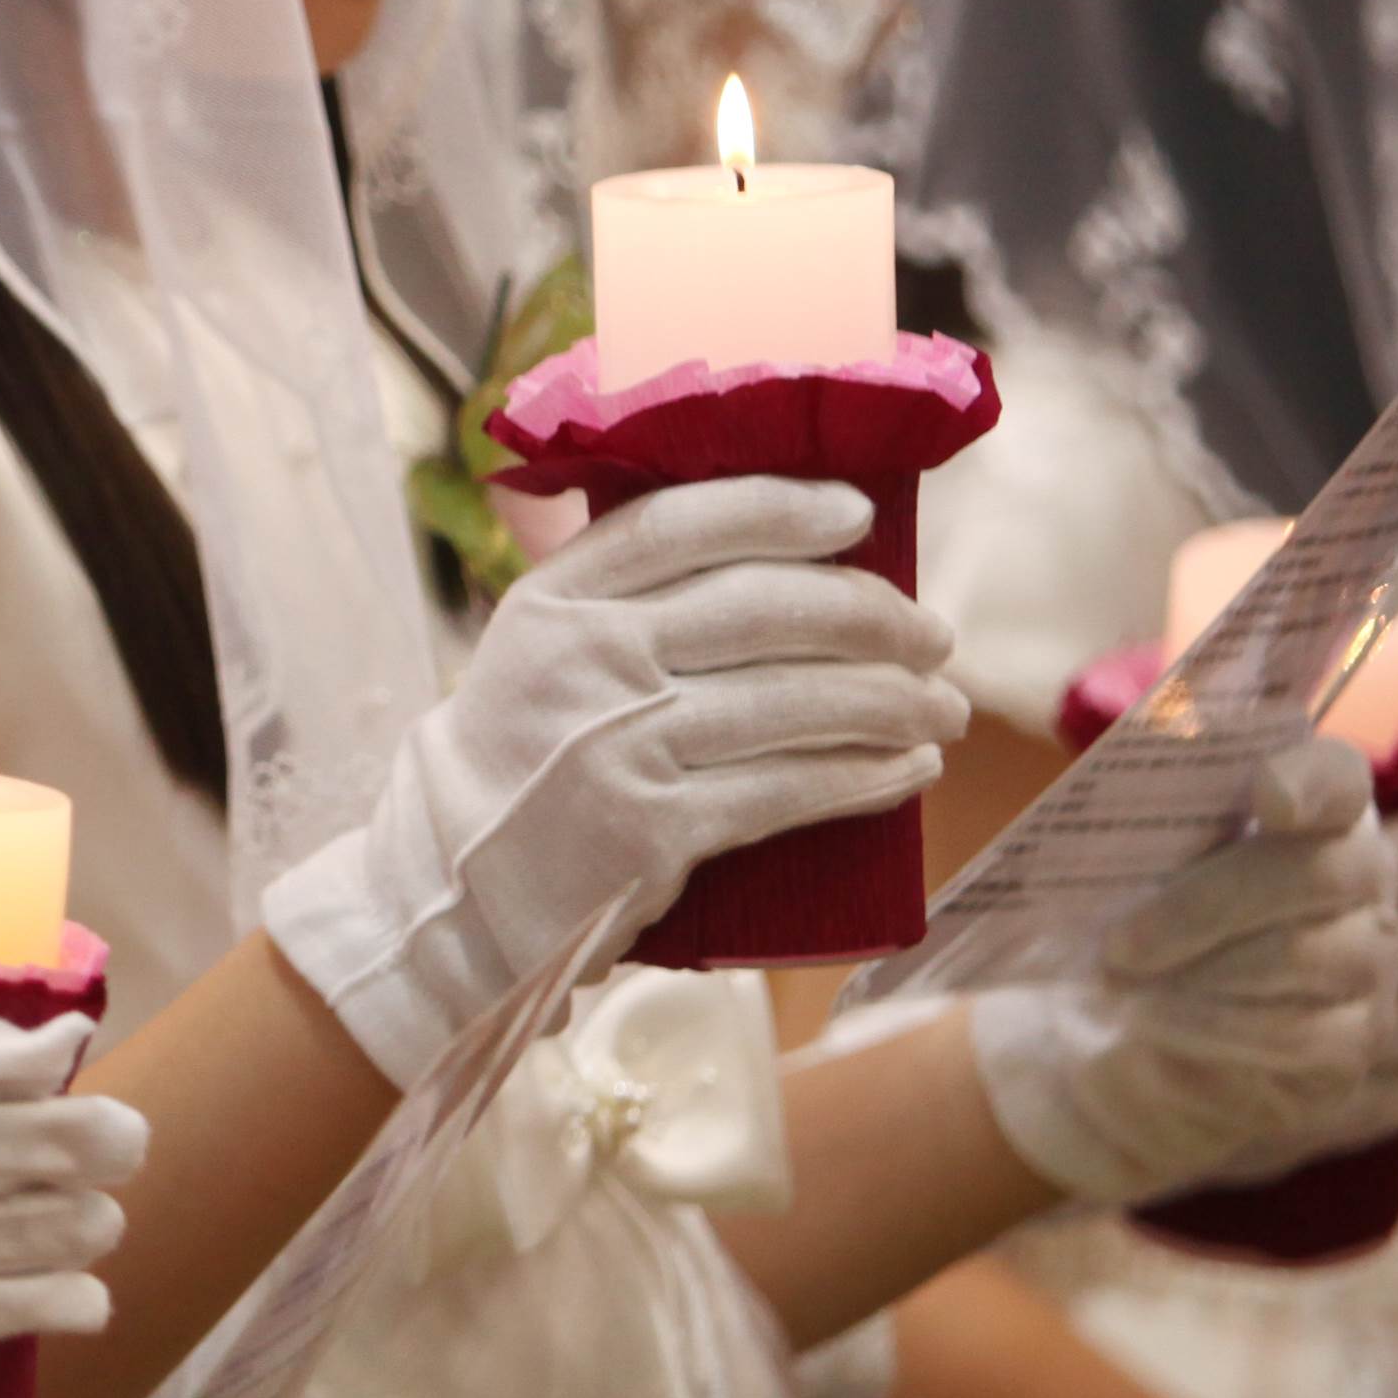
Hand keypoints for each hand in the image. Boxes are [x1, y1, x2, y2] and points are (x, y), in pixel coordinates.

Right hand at [258, 475, 963, 1095]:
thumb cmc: (525, 754)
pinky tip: (909, 769)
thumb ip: (626, 592)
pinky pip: (787, 789)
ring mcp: (619, 746)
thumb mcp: (540, 646)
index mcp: (556, 600)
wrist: (454, 887)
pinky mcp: (653, 830)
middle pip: (762, 609)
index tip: (857, 515)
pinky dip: (864, 776)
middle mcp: (587, 661)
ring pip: (793, 701)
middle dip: (871, 617)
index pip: (683, 524)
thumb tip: (783, 542)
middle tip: (932, 635)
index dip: (781, 510)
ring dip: (891, 701)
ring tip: (942, 706)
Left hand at [967, 736, 1397, 1204]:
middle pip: (1315, 873)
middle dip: (1206, 906)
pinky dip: (1209, 1026)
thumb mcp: (1146, 864)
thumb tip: (1102, 822)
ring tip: (1118, 983)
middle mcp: (1364, 876)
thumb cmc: (1155, 914)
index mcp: (1315, 807)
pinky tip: (1152, 1019)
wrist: (1157, 1022)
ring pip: (1302, 957)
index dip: (1311, 779)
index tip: (1265, 792)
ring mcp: (1370, 960)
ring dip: (1199, 972)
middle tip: (1118, 943)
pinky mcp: (1353, 1036)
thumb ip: (1151, 831)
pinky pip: (1294, 1032)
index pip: (1339, 776)